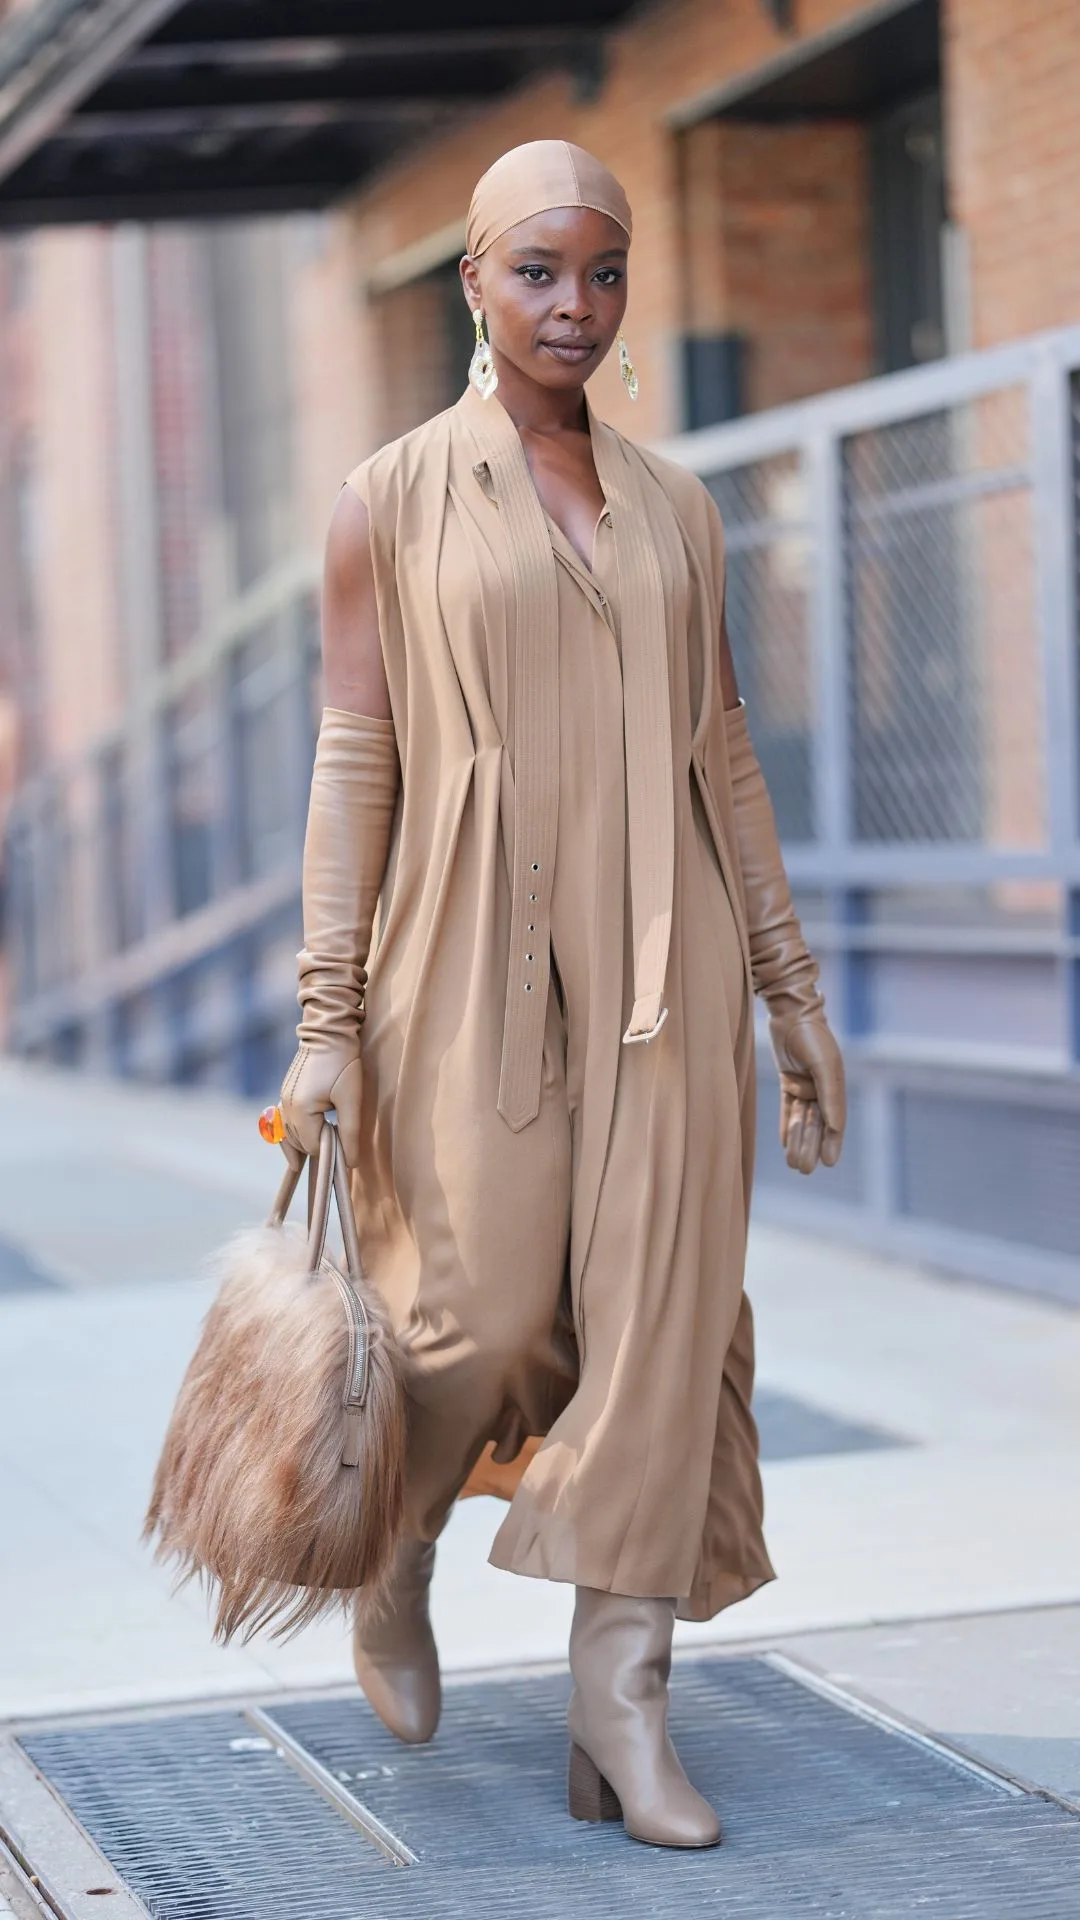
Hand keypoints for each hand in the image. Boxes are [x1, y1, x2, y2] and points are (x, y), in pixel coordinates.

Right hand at [279, 1041, 362, 1167]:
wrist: (329, 1033)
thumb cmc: (343, 1063)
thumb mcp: (351, 1099)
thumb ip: (350, 1132)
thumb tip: (350, 1162)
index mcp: (300, 1110)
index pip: (312, 1147)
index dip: (330, 1151)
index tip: (346, 1147)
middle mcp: (286, 1107)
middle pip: (299, 1144)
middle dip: (318, 1147)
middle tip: (340, 1145)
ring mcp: (283, 1099)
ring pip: (290, 1135)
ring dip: (306, 1141)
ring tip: (326, 1144)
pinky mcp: (286, 1093)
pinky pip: (285, 1122)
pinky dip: (296, 1132)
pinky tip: (307, 1135)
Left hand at [769, 1015, 845, 1175]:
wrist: (790, 1012)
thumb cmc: (810, 1035)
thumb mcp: (822, 1064)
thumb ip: (829, 1094)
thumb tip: (834, 1125)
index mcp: (834, 1084)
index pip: (834, 1121)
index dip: (832, 1142)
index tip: (829, 1163)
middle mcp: (821, 1087)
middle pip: (816, 1124)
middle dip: (811, 1147)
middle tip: (804, 1170)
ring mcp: (805, 1083)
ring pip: (801, 1119)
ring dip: (798, 1140)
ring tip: (794, 1163)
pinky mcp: (789, 1079)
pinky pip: (788, 1108)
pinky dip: (787, 1125)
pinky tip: (786, 1144)